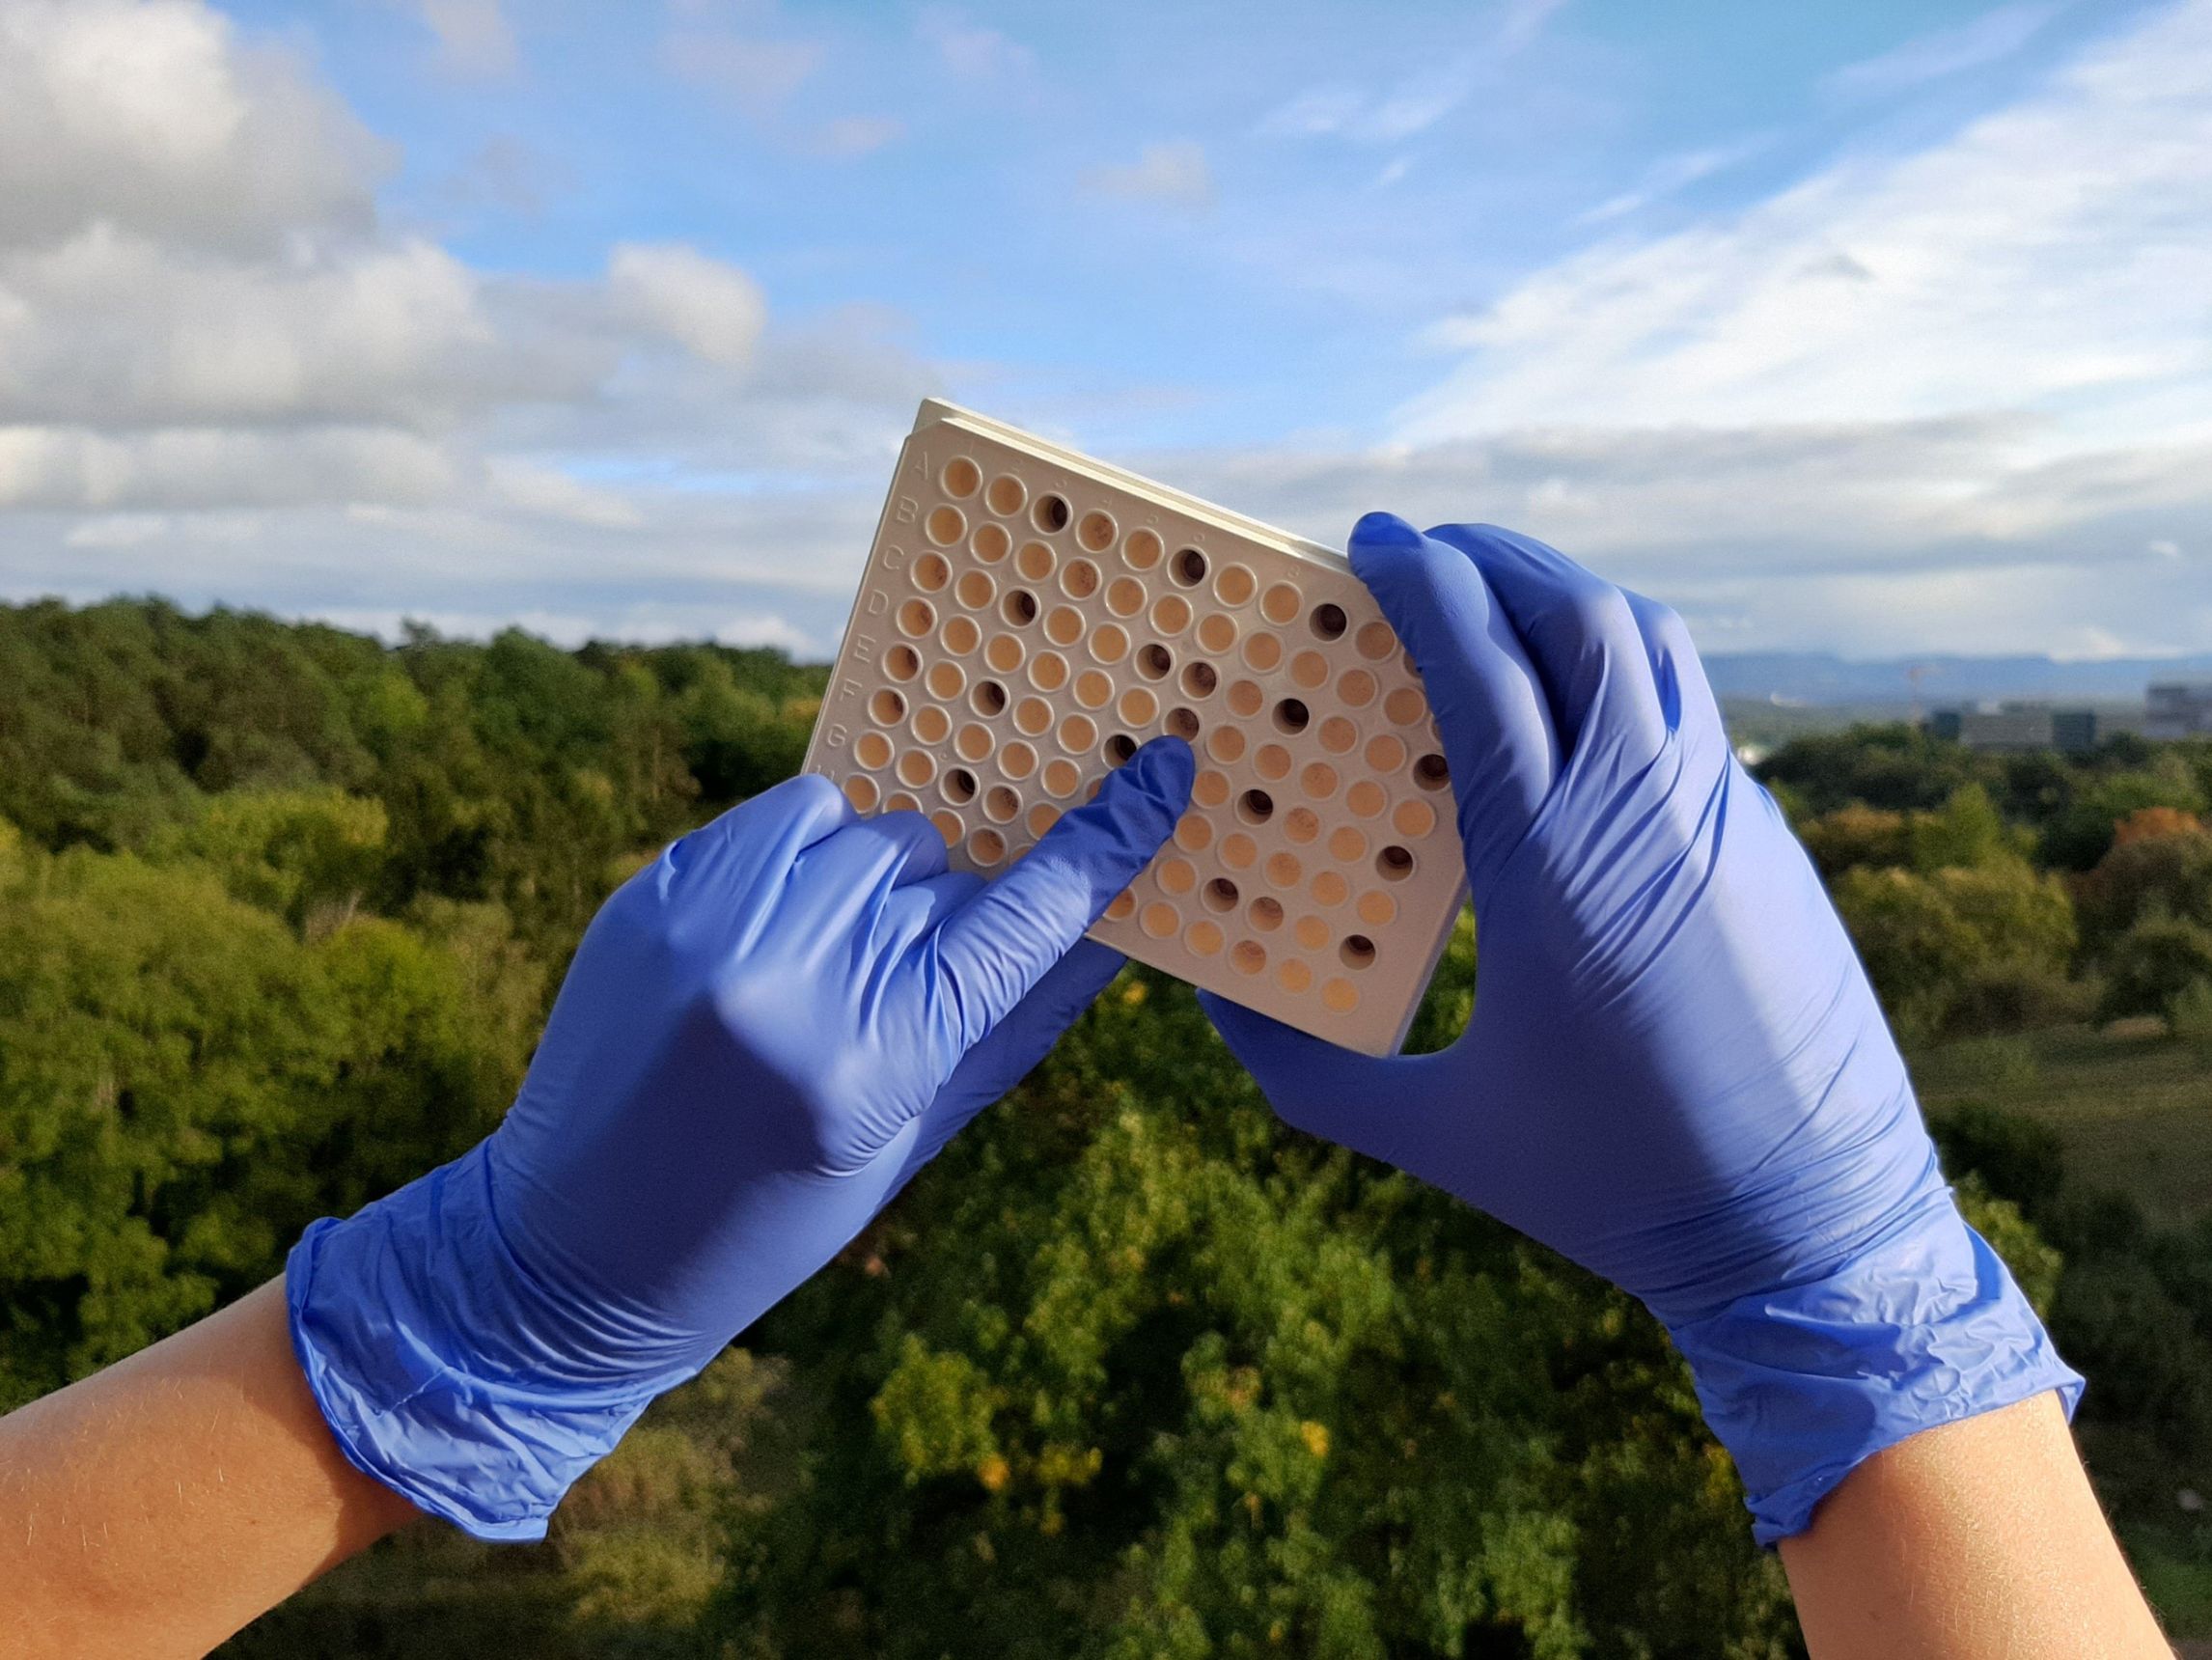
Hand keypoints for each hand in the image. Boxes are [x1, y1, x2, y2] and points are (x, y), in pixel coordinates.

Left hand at [287, 738, 1192, 1539]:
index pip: (1021, 922)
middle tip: (902, 983)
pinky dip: (807, 851)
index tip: (1164, 770)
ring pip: (865, 830)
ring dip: (877, 877)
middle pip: (939, 867)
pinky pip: (782, 817)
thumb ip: (1013, 1027)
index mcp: (870, 1063)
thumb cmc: (768, 1220)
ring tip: (830, 961)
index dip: (1103, 844)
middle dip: (948, 908)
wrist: (571, 1250)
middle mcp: (789, 979)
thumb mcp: (909, 1145)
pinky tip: (780, 927)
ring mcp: (710, 924)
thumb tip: (1115, 930)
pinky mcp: (656, 890)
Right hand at [1203, 514, 2077, 1542]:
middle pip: (1576, 613)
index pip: (1484, 665)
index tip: (1372, 540)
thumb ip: (1302, 1073)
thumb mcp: (1433, 1133)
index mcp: (1551, 867)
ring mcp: (1722, 817)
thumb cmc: (1611, 1189)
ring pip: (1651, 643)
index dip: (1423, 582)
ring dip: (1567, 595)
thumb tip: (1208, 1003)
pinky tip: (1577, 705)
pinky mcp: (1767, 844)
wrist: (1812, 1235)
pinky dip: (1622, 665)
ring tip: (1499, 597)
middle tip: (1424, 550)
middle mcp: (1646, 813)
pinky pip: (1689, 707)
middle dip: (1493, 558)